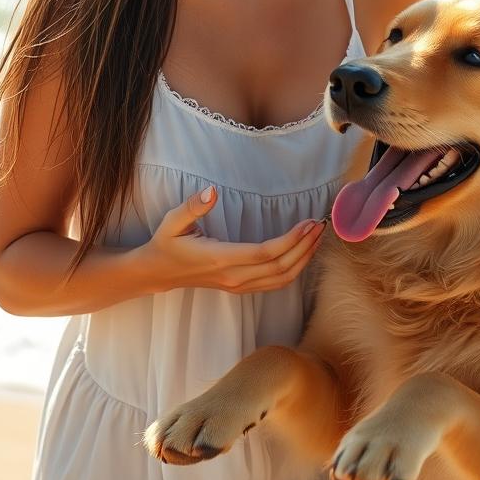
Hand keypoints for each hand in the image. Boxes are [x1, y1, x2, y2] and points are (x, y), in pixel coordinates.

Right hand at [140, 186, 325, 293]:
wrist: (159, 273)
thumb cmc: (167, 243)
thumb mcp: (172, 221)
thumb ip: (192, 206)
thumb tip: (211, 192)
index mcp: (220, 258)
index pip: (264, 253)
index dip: (290, 240)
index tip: (307, 223)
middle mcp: (233, 276)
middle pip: (279, 267)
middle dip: (304, 247)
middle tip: (320, 225)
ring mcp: (238, 285)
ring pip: (281, 279)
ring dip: (304, 259)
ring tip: (317, 237)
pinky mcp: (241, 288)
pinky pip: (275, 284)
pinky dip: (295, 270)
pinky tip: (304, 253)